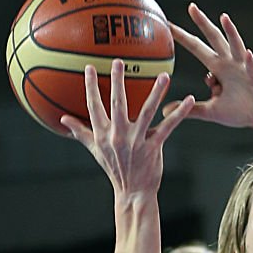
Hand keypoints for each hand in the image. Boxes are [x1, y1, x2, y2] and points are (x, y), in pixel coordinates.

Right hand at [61, 61, 191, 197]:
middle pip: (117, 103)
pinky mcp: (154, 146)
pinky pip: (168, 126)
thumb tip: (62, 118)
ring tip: (163, 75)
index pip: (93, 106)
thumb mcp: (95, 149)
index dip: (91, 86)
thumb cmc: (114, 168)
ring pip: (146, 111)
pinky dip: (180, 113)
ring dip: (156, 93)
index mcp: (102, 134)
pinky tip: (190, 100)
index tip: (90, 67)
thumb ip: (80, 131)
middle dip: (118, 81)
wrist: (132, 192)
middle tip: (119, 61)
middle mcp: (118, 135)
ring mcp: (136, 141)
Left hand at [168, 3, 252, 128]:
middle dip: (203, 23)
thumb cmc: (242, 112)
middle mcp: (231, 63)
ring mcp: (245, 69)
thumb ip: (191, 109)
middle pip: (215, 39)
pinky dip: (250, 63)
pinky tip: (247, 54)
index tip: (168, 25)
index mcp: (219, 68)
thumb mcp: (212, 112)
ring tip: (224, 18)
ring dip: (231, 33)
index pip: (197, 48)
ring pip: (237, 47)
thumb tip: (165, 110)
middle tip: (191, 7)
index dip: (183, 37)